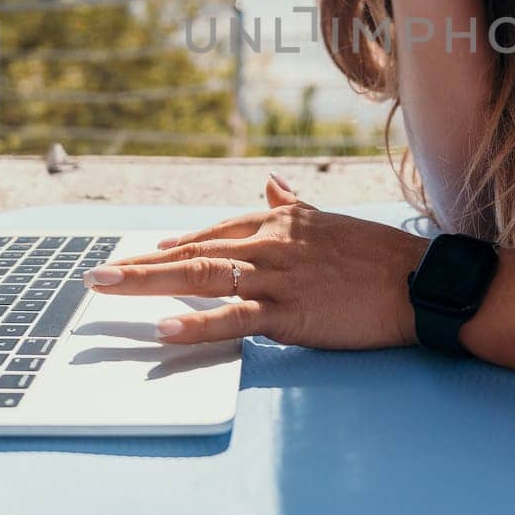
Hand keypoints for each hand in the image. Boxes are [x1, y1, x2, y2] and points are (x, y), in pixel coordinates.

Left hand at [83, 173, 427, 349]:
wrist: (418, 281)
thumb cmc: (378, 255)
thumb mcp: (330, 221)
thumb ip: (294, 205)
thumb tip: (270, 184)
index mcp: (280, 223)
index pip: (214, 233)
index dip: (174, 246)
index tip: (141, 255)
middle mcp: (270, 244)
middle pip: (193, 252)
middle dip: (141, 264)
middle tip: (96, 274)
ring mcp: (276, 278)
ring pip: (200, 278)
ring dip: (147, 283)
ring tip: (106, 289)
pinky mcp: (288, 313)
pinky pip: (233, 319)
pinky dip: (195, 324)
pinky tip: (163, 330)